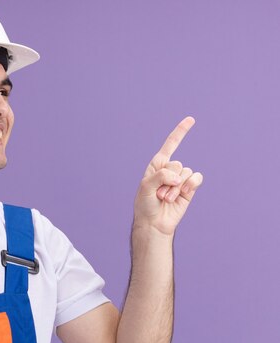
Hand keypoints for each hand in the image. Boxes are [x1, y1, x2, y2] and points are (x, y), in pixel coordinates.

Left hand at [133, 116, 203, 235]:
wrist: (154, 223)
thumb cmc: (145, 204)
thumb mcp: (146, 186)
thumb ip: (161, 175)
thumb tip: (178, 176)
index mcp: (157, 165)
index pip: (171, 144)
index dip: (180, 132)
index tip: (191, 119)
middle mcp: (170, 169)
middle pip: (177, 164)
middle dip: (167, 181)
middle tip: (158, 194)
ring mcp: (181, 179)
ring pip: (186, 173)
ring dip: (175, 188)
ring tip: (165, 198)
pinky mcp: (190, 188)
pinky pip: (197, 178)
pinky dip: (191, 185)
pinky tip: (183, 194)